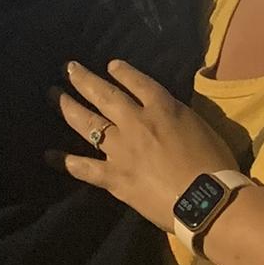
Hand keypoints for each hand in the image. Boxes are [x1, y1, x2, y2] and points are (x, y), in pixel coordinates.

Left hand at [58, 60, 236, 233]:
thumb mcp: (202, 127)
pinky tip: (48, 155)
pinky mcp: (115, 177)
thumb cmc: (215, 164)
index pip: (137, 81)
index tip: (110, 65)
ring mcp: (122, 149)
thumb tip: (167, 117)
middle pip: (104, 95)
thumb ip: (179, 117)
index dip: (122, 72)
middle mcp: (136, 121)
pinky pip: (83, 167)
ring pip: (88, 123)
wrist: (206, 200)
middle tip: (68, 68)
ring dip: (67, 107)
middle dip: (83, 79)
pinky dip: (64, 161)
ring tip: (53, 95)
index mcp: (163, 107)